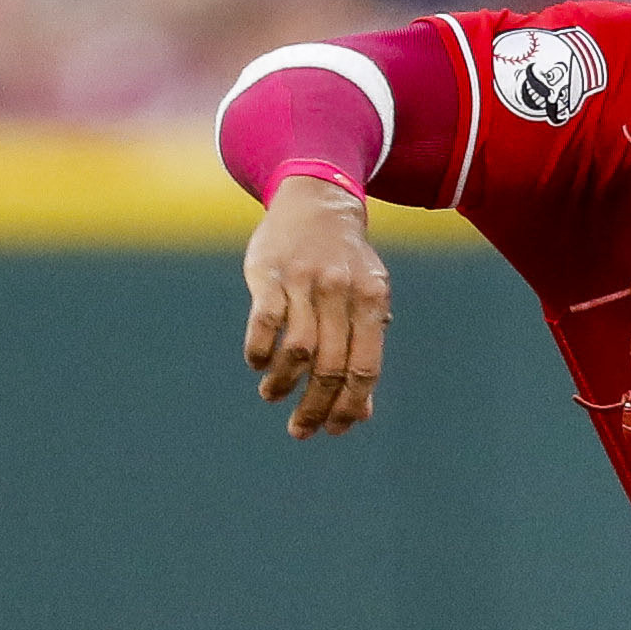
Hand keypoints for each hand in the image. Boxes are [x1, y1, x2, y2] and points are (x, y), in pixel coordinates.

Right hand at [243, 176, 392, 437]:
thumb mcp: (367, 300)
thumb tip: (361, 412)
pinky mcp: (269, 271)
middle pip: (330, 366)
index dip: (349, 406)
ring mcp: (304, 280)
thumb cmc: (345, 263)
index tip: (333, 430)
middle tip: (300, 429)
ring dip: (284, 384)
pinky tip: (259, 363)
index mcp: (371, 300)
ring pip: (298, 349)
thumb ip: (364, 351)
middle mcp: (340, 291)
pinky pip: (265, 321)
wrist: (317, 199)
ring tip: (273, 396)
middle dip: (315, 407)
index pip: (364, 368)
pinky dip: (261, 351)